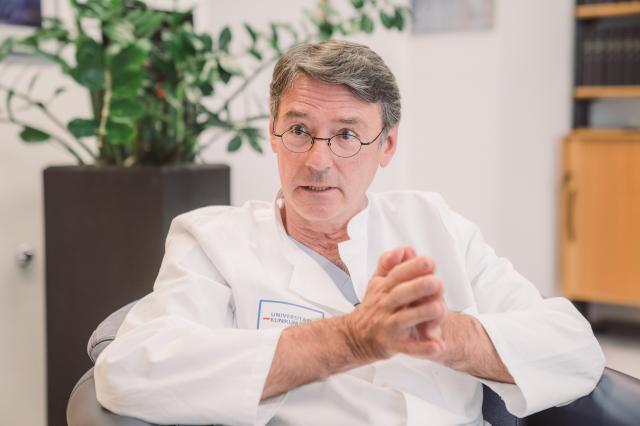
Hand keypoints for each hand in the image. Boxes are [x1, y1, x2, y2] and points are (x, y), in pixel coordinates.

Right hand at [343, 246, 447, 361]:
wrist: (355, 337)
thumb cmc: (373, 307)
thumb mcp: (377, 282)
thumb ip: (389, 264)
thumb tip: (405, 249)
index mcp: (383, 289)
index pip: (397, 275)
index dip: (412, 268)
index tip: (429, 262)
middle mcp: (385, 306)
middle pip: (400, 294)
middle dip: (418, 287)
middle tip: (436, 282)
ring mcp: (388, 326)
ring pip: (403, 319)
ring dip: (421, 314)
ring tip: (439, 308)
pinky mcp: (392, 345)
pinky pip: (408, 347)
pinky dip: (422, 348)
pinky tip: (437, 345)